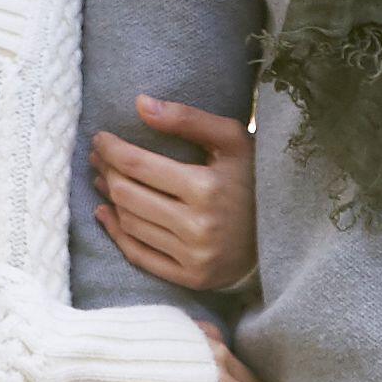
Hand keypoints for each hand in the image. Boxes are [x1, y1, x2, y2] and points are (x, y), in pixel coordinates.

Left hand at [93, 95, 259, 295]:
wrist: (283, 234)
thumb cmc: (253, 178)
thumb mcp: (231, 140)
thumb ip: (187, 119)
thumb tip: (140, 103)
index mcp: (206, 188)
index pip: (138, 165)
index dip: (112, 149)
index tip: (100, 138)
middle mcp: (198, 226)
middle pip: (128, 195)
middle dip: (106, 172)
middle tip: (98, 158)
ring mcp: (193, 257)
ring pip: (130, 223)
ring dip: (109, 199)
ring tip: (102, 180)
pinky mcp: (191, 278)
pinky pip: (139, 256)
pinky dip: (116, 234)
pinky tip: (106, 214)